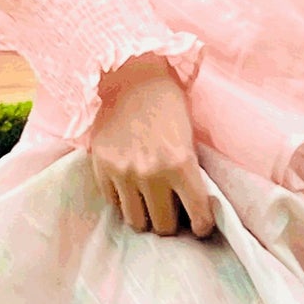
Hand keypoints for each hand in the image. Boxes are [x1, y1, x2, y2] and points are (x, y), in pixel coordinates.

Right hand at [89, 53, 215, 237]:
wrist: (130, 77)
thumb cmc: (168, 106)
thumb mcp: (189, 141)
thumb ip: (189, 176)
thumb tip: (191, 212)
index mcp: (181, 165)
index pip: (199, 217)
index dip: (202, 226)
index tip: (200, 225)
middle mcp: (152, 174)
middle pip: (163, 227)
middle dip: (171, 223)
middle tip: (172, 212)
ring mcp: (123, 173)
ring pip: (136, 222)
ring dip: (145, 216)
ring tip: (149, 204)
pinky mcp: (101, 169)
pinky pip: (114, 204)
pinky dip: (124, 200)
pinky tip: (131, 187)